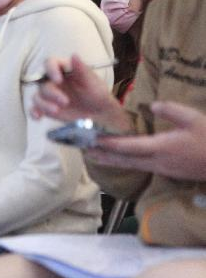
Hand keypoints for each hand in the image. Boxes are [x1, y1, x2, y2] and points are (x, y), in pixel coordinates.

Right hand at [31, 55, 125, 129]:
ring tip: (56, 111)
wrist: (99, 112)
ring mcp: (48, 95)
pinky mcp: (46, 108)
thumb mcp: (92, 81)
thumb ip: (82, 69)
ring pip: (37, 97)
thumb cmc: (96, 93)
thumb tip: (74, 55)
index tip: (58, 80)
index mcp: (62, 69)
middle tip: (65, 102)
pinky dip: (34, 112)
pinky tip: (38, 117)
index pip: (50, 63)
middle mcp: (52, 81)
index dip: (51, 70)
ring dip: (44, 104)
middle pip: (42, 83)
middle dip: (52, 93)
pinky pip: (35, 109)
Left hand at [86, 101, 205, 180]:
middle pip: (125, 160)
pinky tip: (122, 160)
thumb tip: (153, 105)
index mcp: (162, 148)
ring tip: (95, 156)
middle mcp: (158, 161)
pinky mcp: (169, 171)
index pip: (129, 146)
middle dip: (103, 155)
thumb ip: (172, 111)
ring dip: (113, 160)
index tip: (93, 139)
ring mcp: (163, 169)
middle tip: (84, 150)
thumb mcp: (194, 120)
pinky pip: (142, 167)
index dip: (110, 143)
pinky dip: (127, 163)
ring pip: (132, 165)